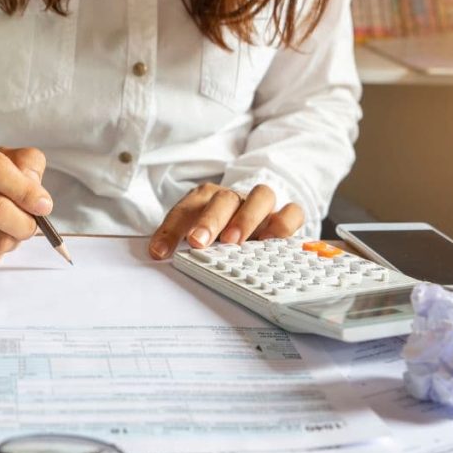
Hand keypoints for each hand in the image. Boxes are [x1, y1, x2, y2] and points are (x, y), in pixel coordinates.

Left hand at [148, 183, 303, 258]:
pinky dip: (283, 224)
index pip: (185, 209)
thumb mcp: (194, 234)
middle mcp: (234, 198)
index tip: (160, 252)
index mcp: (205, 198)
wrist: (252, 214)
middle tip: (198, 241)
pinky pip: (292, 211)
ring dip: (246, 218)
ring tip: (234, 241)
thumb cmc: (218, 229)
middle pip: (223, 198)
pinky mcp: (285, 215)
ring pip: (261, 196)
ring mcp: (261, 205)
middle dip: (210, 220)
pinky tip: (270, 242)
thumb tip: (159, 255)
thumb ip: (178, 242)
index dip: (170, 230)